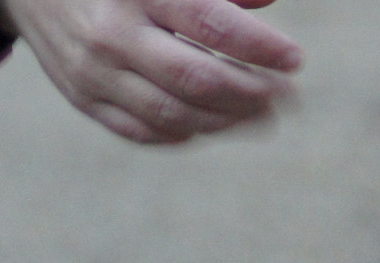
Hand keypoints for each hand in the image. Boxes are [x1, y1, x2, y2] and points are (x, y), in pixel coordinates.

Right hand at [0, 0, 301, 145]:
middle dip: (252, 93)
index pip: (209, 22)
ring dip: (228, 121)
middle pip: (196, 79)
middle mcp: (112, 33)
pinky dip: (188, 133)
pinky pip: (145, 132)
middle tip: (288, 96)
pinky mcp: (84, 99)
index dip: (259, 46)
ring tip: (263, 113)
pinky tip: (217, 121)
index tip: (295, 59)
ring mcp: (94, 72)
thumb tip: (268, 1)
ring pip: (174, 116)